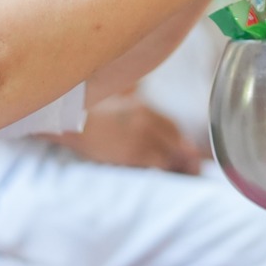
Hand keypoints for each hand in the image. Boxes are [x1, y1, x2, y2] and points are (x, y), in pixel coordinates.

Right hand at [53, 94, 202, 173]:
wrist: (71, 122)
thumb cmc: (88, 112)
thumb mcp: (114, 97)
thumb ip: (129, 95)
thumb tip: (136, 91)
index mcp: (143, 108)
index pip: (172, 126)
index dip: (181, 141)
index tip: (188, 151)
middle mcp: (147, 120)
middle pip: (176, 140)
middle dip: (185, 154)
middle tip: (194, 166)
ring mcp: (141, 136)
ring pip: (170, 153)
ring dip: (179, 165)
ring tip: (186, 174)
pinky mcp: (133, 152)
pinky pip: (158, 163)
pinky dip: (165, 169)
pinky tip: (166, 173)